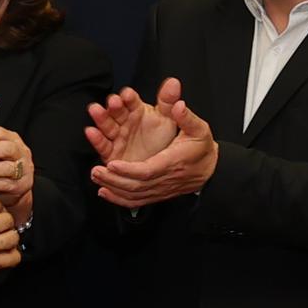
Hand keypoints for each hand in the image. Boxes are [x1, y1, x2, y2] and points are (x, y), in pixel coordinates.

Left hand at [88, 81, 215, 206]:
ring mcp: (160, 189)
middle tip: (96, 171)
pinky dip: (118, 199)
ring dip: (113, 189)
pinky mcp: (157, 194)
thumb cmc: (202, 148)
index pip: (147, 171)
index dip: (128, 170)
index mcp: (172, 162)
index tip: (112, 164)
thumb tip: (178, 105)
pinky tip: (105, 192)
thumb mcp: (199, 129)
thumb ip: (187, 117)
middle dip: (114, 180)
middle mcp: (164, 179)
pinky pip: (136, 201)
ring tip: (96, 178)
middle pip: (136, 185)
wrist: (210, 170)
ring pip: (134, 195)